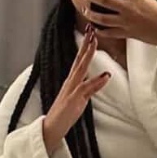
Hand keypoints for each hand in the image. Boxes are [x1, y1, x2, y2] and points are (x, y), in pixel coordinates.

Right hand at [41, 27, 109, 155]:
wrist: (50, 129)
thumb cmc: (65, 114)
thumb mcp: (81, 98)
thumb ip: (91, 86)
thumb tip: (104, 76)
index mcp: (72, 81)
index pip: (80, 60)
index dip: (86, 46)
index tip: (91, 33)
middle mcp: (70, 82)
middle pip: (79, 59)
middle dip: (86, 43)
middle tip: (92, 29)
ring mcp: (71, 90)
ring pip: (81, 69)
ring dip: (88, 55)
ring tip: (95, 42)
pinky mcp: (73, 101)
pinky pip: (86, 89)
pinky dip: (96, 81)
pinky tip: (106, 75)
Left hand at [84, 0, 156, 57]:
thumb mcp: (147, 0)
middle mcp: (129, 8)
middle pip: (105, 0)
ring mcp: (127, 22)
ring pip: (102, 18)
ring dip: (91, 14)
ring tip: (85, 11)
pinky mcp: (127, 33)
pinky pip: (109, 32)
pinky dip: (100, 31)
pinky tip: (95, 28)